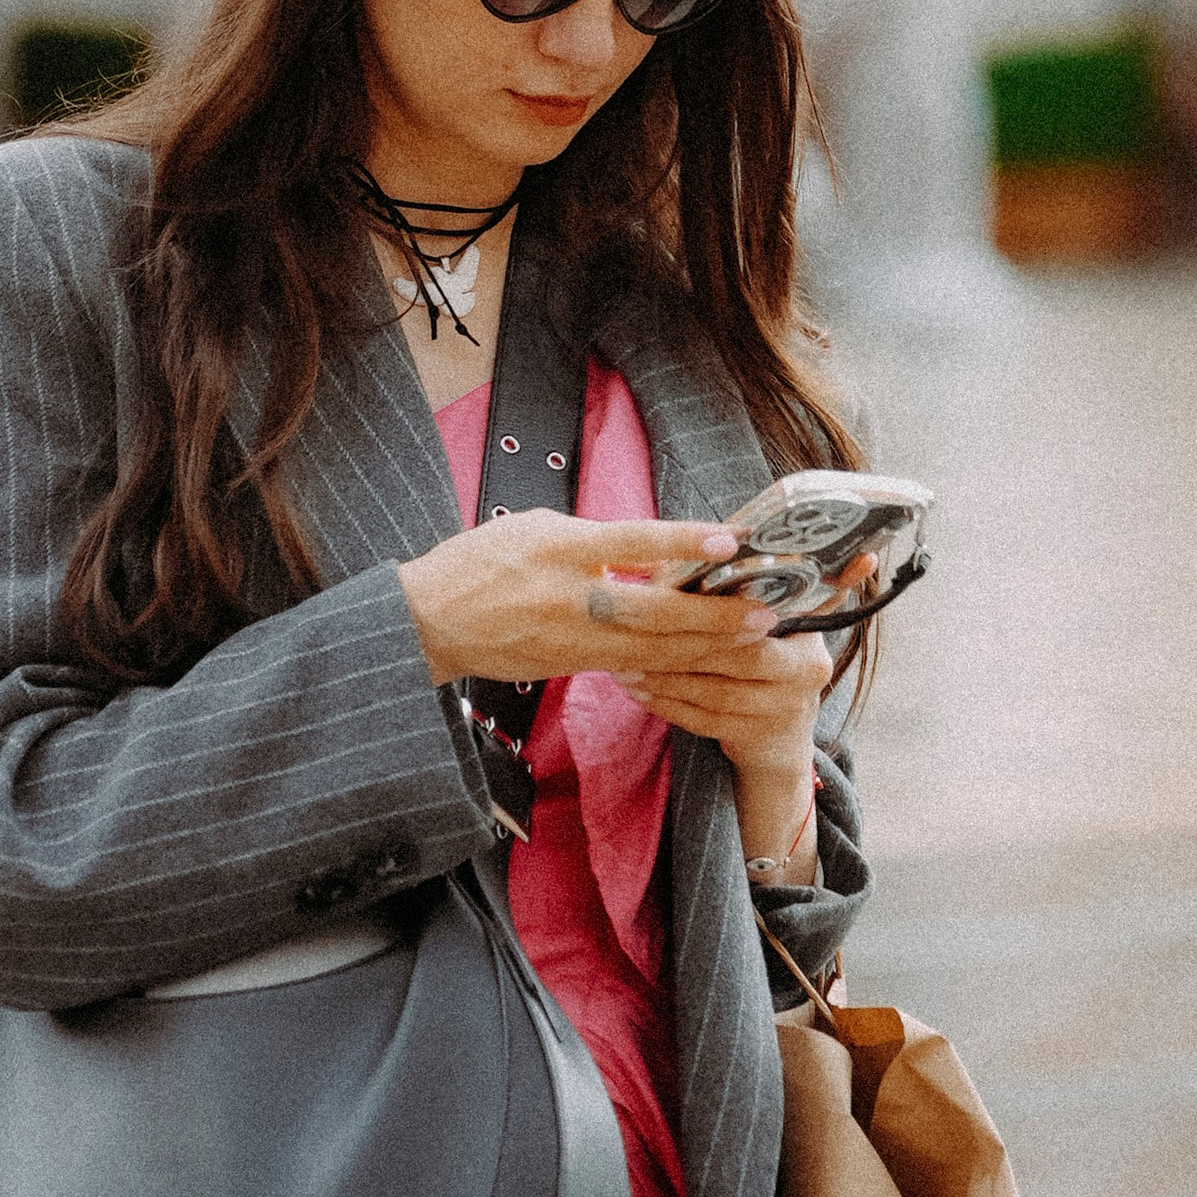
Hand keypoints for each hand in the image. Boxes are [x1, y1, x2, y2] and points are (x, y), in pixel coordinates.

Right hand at [399, 515, 763, 688]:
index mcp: (558, 550)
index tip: (729, 541)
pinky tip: (710, 659)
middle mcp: (569, 599)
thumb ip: (596, 537)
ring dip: (709, 646)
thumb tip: (656, 545)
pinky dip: (675, 664)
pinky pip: (635, 667)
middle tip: (766, 612)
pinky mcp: (574, 666)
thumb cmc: (482, 563)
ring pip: (653, 650)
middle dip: (714, 615)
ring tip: (755, 637)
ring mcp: (572, 640)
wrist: (430, 622)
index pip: (630, 543)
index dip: (682, 542)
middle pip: (654, 612)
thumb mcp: (536, 528)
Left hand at [608, 630, 835, 860]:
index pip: (751, 631)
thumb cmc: (768, 674)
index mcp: (808, 645)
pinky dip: (668, 705)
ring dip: (664, 680)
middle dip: (675, 649)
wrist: (785, 743)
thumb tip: (687, 571)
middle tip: (626, 637)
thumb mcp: (772, 638)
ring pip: (713, 693)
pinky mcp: (757, 744)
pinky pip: (704, 721)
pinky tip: (638, 692)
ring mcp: (784, 715)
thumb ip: (742, 612)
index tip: (654, 610)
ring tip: (624, 666)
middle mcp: (804, 678)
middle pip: (730, 660)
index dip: (702, 623)